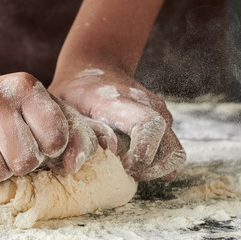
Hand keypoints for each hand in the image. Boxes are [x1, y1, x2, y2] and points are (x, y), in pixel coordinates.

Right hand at [0, 72, 98, 188]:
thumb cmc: (16, 111)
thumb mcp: (48, 110)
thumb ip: (77, 135)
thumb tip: (73, 165)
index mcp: (24, 86)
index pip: (55, 139)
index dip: (52, 149)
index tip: (42, 141)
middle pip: (24, 162)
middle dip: (24, 164)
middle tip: (16, 152)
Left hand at [49, 67, 185, 180]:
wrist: (94, 67)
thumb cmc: (75, 92)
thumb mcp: (64, 110)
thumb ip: (76, 135)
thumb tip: (77, 165)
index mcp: (122, 101)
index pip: (150, 126)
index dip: (142, 154)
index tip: (123, 165)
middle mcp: (149, 106)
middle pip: (172, 150)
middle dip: (151, 171)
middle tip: (125, 172)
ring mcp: (160, 113)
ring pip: (176, 154)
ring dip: (156, 170)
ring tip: (129, 168)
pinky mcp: (164, 121)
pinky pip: (170, 150)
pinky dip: (157, 162)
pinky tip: (133, 160)